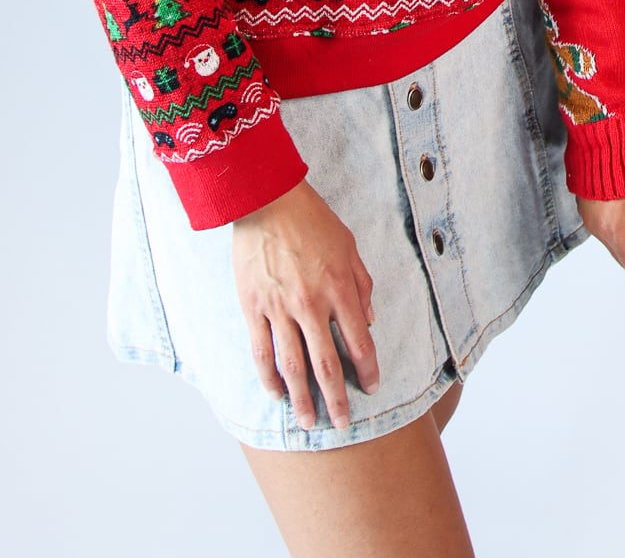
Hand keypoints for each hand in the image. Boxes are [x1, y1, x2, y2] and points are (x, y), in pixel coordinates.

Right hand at [232, 179, 378, 429]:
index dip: (367, 369)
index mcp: (338, 288)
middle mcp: (310, 304)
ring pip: (291, 365)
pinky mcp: (252, 307)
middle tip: (342, 425)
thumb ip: (361, 284)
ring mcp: (278, 308)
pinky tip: (276, 394)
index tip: (371, 388)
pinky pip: (261, 351)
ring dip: (301, 399)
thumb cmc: (312, 220)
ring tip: (307, 423)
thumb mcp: (349, 245)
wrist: (266, 200)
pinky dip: (268, 377)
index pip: (359, 341)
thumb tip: (369, 321)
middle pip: (325, 363)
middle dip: (336, 399)